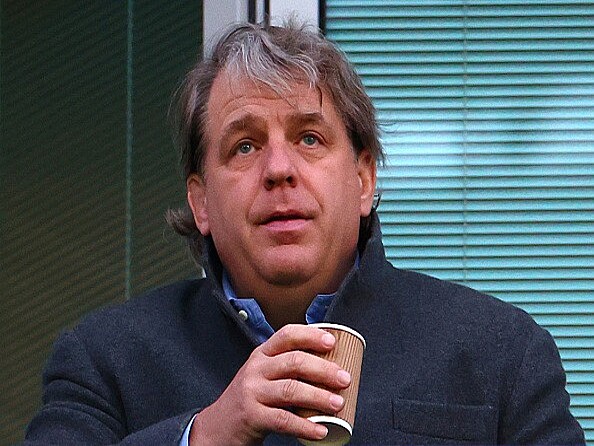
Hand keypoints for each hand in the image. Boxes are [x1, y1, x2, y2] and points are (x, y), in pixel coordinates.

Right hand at [189, 324, 351, 445]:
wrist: (219, 425)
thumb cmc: (251, 397)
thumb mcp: (264, 374)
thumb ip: (288, 367)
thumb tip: (333, 367)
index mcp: (262, 354)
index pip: (286, 335)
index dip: (310, 335)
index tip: (331, 342)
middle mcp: (256, 369)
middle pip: (293, 362)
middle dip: (323, 369)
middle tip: (344, 379)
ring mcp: (252, 392)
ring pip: (290, 389)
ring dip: (318, 396)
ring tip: (337, 403)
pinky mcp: (251, 416)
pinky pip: (282, 420)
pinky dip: (305, 426)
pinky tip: (320, 430)